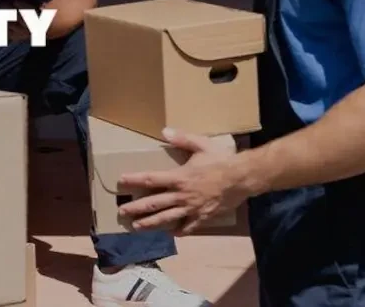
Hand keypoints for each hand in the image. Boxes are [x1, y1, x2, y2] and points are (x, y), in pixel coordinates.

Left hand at [116, 129, 249, 235]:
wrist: (242, 178)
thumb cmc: (221, 160)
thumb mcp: (201, 144)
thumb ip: (182, 139)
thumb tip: (164, 131)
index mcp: (179, 177)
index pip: (151, 179)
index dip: (134, 180)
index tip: (121, 181)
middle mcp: (182, 195)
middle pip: (154, 204)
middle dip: (136, 208)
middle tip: (123, 212)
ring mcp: (191, 208)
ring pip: (166, 218)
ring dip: (150, 223)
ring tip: (137, 226)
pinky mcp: (203, 217)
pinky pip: (188, 227)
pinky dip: (179, 230)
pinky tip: (171, 233)